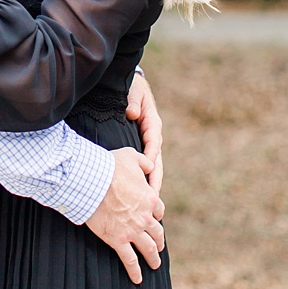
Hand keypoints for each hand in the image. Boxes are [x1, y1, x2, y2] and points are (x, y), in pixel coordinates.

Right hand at [85, 148, 164, 283]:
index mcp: (150, 198)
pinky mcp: (118, 240)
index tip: (154, 219)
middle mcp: (145, 217)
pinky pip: (130, 259)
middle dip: (159, 241)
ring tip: (155, 265)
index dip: (156, 215)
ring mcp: (133, 230)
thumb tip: (150, 163)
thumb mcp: (132, 157)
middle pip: (157, 232)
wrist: (93, 182)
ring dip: (153, 257)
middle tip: (159, 248)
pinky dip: (135, 270)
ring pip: (148, 248)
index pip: (158, 211)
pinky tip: (138, 279)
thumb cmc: (110, 166)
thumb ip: (144, 162)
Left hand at [126, 70, 164, 199]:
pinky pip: (144, 165)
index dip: (151, 156)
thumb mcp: (133, 91)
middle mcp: (152, 135)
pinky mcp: (141, 147)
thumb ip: (133, 100)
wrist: (131, 86)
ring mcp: (147, 142)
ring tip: (150, 202)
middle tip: (154, 197)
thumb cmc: (132, 88)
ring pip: (152, 166)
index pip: (153, 142)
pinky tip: (140, 193)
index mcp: (152, 123)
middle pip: (156, 161)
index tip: (148, 170)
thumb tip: (132, 112)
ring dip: (152, 183)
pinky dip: (144, 179)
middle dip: (156, 179)